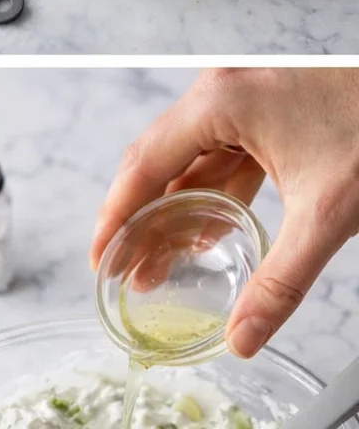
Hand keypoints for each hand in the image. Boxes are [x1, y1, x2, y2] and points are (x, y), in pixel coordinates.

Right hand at [90, 68, 358, 357]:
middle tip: (125, 270)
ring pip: (191, 159)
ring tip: (160, 262)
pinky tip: (208, 232)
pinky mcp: (267, 107)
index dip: (116, 217)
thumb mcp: (327, 213)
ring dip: (176, 210)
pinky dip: (211, 192)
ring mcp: (244, 97)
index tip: (101, 258)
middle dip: (141, 220)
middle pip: (159, 162)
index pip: (144, 165)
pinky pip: (222, 153)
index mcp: (221, 102)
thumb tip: (243, 336)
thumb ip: (280, 281)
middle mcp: (222, 91)